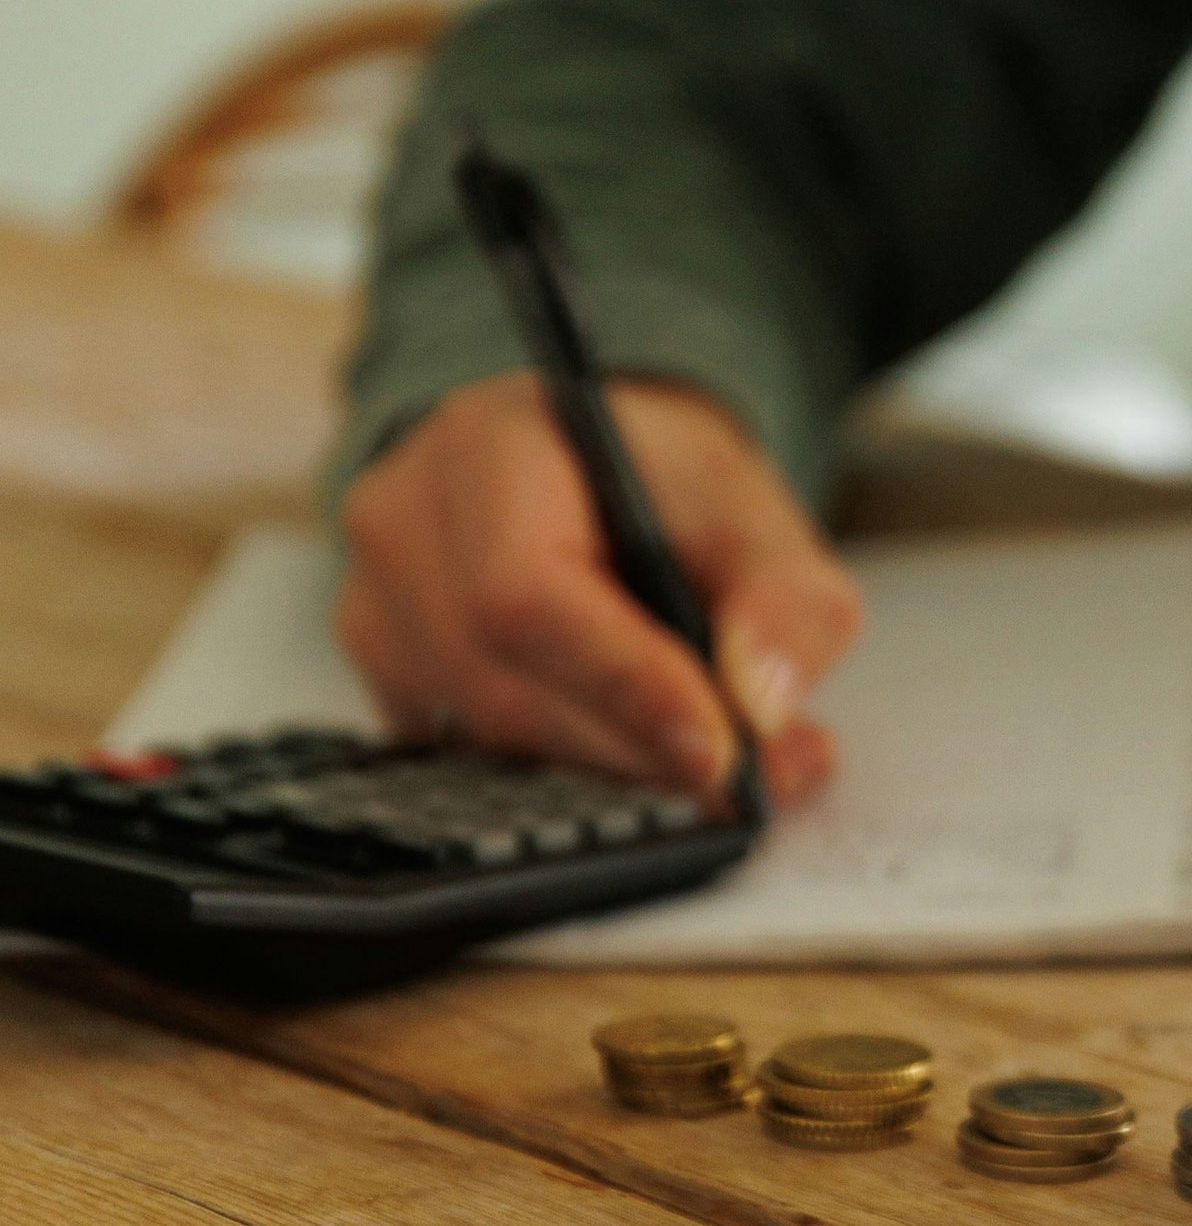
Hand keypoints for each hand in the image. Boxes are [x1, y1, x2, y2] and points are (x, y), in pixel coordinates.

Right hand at [336, 376, 859, 806]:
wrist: (586, 467)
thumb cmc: (660, 483)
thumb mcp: (754, 509)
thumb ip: (784, 599)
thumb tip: (762, 706)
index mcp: (487, 447)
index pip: (525, 593)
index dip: (623, 685)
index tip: (717, 754)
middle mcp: (403, 521)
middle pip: (505, 685)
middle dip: (637, 747)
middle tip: (751, 779)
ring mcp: (373, 603)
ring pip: (487, 736)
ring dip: (609, 763)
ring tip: (706, 753)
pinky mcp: (381, 672)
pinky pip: (466, 756)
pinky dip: (561, 767)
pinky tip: (626, 742)